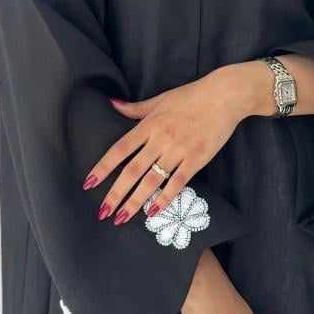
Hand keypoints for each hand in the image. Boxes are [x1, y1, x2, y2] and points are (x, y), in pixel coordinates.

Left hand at [81, 64, 262, 223]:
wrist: (224, 96)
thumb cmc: (191, 95)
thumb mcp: (160, 99)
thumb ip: (135, 108)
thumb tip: (111, 104)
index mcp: (149, 124)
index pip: (120, 149)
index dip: (103, 167)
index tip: (89, 182)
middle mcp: (160, 139)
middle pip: (132, 170)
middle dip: (115, 193)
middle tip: (102, 212)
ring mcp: (178, 151)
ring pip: (152, 181)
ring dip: (135, 201)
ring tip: (122, 218)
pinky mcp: (196, 159)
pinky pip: (177, 183)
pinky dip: (165, 198)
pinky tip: (154, 212)